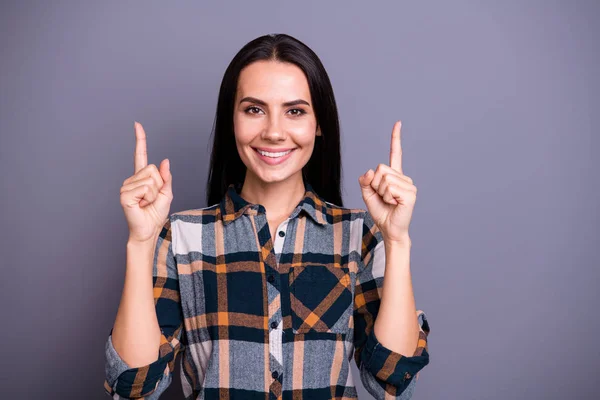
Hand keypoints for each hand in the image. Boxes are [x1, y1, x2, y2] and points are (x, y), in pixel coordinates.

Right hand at [119, 121, 172, 242]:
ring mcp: (126, 186)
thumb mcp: (166, 194)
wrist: (148, 230)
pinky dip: (149, 198)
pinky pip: (146, 188)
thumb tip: (164, 160)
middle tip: (152, 199)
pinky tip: (141, 205)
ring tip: (146, 203)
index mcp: (142, 178)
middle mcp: (132, 179)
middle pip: (153, 170)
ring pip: (151, 180)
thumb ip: (166, 177)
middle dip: (159, 186)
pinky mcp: (124, 194)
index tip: (137, 124)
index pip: (140, 155)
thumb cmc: (155, 214)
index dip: (140, 140)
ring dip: (154, 194)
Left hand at [358, 121, 415, 244]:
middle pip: (380, 169)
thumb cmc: (381, 212)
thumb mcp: (367, 194)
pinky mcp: (410, 194)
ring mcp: (408, 185)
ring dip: (381, 193)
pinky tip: (395, 204)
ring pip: (384, 179)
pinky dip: (387, 197)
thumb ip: (365, 180)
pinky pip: (390, 188)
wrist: (389, 229)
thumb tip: (371, 171)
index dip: (395, 138)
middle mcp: (403, 178)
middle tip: (383, 197)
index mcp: (394, 176)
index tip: (398, 123)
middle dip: (375, 185)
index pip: (395, 153)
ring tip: (389, 202)